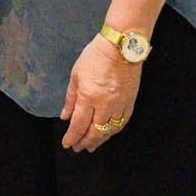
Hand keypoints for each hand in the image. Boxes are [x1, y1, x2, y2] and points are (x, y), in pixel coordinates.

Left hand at [60, 35, 141, 151]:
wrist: (121, 47)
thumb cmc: (95, 57)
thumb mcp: (76, 75)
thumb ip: (71, 99)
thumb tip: (65, 117)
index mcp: (88, 97)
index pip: (79, 125)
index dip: (72, 137)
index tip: (67, 144)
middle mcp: (104, 105)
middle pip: (94, 132)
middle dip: (85, 142)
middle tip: (78, 148)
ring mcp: (119, 105)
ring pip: (109, 131)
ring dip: (99, 140)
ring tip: (91, 146)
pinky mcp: (130, 103)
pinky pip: (121, 123)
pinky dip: (113, 131)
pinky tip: (107, 134)